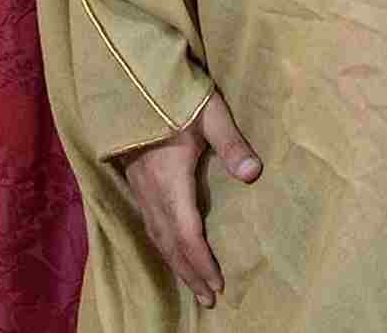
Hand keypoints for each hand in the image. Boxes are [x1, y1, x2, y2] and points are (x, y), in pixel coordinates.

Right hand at [112, 91, 261, 309]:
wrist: (132, 88)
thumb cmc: (176, 98)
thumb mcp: (210, 115)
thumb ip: (232, 144)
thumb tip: (253, 174)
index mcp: (170, 182)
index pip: (187, 235)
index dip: (201, 262)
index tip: (218, 284)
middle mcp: (152, 194)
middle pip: (171, 246)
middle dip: (190, 273)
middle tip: (210, 298)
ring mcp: (142, 192)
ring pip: (158, 239)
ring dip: (177, 265)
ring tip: (195, 286)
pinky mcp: (139, 187)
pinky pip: (152, 228)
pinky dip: (165, 248)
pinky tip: (172, 253)